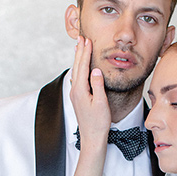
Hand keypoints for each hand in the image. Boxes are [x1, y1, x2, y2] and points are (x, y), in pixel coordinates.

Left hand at [70, 36, 110, 151]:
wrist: (91, 138)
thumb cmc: (98, 123)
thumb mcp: (101, 103)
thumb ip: (98, 85)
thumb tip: (95, 70)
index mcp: (81, 90)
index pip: (83, 66)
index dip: (85, 52)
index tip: (87, 40)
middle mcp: (75, 91)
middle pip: (77, 66)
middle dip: (79, 51)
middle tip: (81, 38)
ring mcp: (75, 95)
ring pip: (76, 72)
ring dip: (78, 58)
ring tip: (79, 47)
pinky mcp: (78, 98)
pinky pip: (77, 78)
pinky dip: (79, 68)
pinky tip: (79, 67)